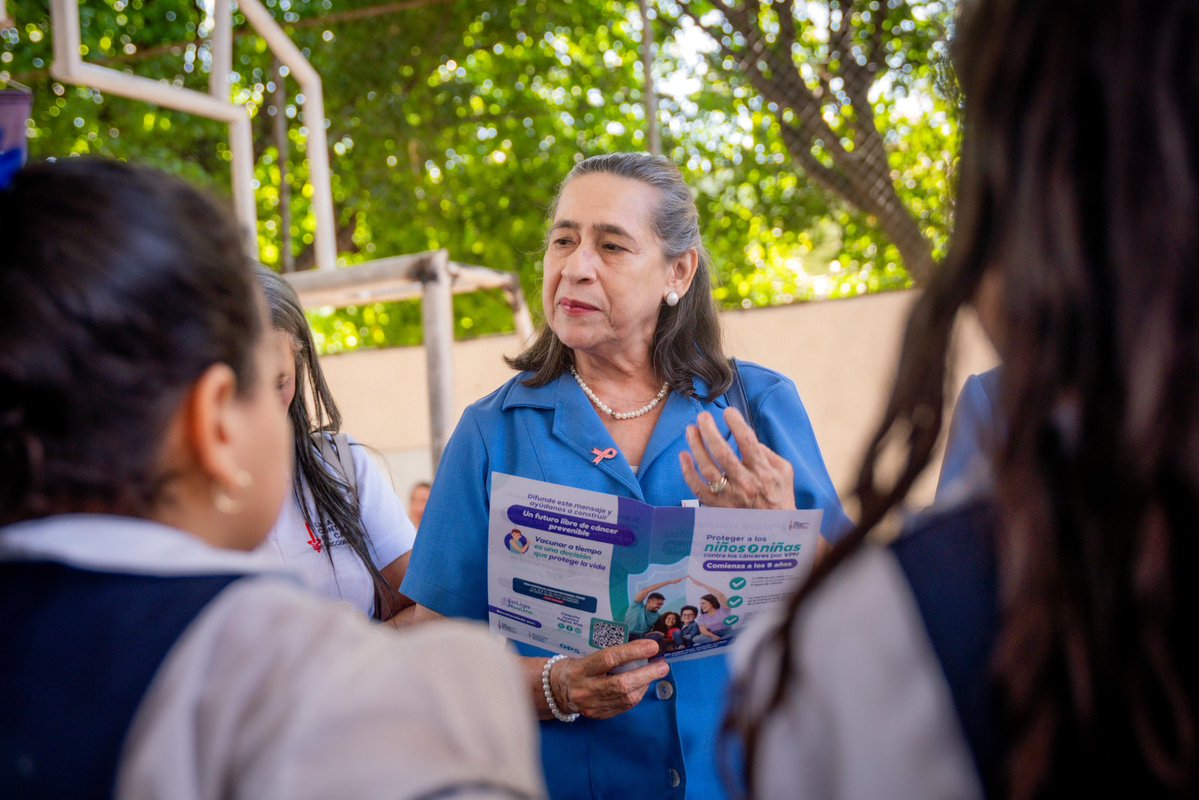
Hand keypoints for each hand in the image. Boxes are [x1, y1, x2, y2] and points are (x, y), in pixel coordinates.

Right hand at [549, 640, 667, 720]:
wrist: (555, 691)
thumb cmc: (575, 667)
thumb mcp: (586, 656)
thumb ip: (609, 656)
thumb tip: (640, 650)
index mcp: (580, 669)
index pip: (609, 659)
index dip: (633, 652)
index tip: (652, 646)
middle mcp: (585, 689)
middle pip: (621, 684)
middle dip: (646, 674)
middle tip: (663, 666)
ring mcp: (592, 706)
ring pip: (625, 698)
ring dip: (645, 685)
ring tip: (655, 673)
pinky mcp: (598, 716)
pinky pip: (624, 707)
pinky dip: (636, 695)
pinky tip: (642, 686)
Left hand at [680, 407, 795, 509]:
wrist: (775, 530)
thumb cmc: (780, 496)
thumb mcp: (784, 471)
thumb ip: (767, 453)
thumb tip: (749, 440)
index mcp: (763, 471)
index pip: (748, 442)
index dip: (737, 424)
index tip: (728, 411)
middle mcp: (745, 483)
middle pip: (722, 453)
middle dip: (710, 431)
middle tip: (703, 417)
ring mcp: (729, 496)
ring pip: (707, 469)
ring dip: (696, 447)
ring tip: (690, 430)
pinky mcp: (718, 506)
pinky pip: (698, 489)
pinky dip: (688, 472)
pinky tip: (683, 456)